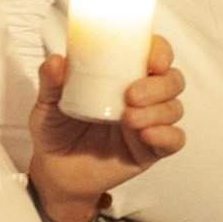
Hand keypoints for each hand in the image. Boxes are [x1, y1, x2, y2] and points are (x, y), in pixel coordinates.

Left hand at [28, 36, 185, 221]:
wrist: (54, 170)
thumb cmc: (56, 129)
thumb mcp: (48, 102)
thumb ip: (51, 81)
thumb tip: (57, 61)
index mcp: (122, 75)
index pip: (154, 53)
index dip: (160, 51)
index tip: (151, 59)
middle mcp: (142, 96)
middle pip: (172, 79)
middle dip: (159, 85)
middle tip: (131, 95)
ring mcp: (149, 122)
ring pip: (174, 108)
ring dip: (158, 110)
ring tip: (128, 118)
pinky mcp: (151, 150)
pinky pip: (174, 140)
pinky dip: (166, 135)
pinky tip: (146, 135)